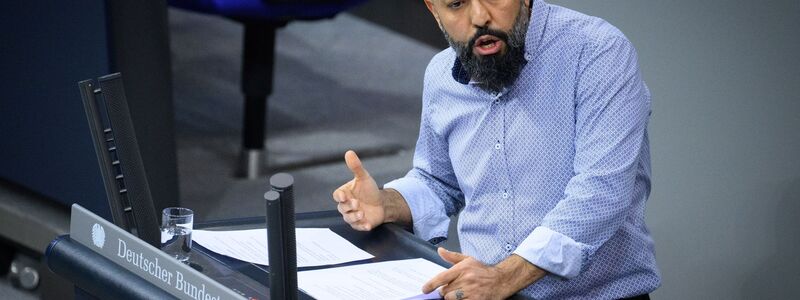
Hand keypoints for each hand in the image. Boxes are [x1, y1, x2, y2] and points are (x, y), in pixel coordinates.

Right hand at [332, 150, 383, 230]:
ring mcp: (352, 216)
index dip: (339, 196)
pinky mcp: (359, 224)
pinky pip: (357, 227)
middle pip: (341, 208)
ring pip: (348, 218)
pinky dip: (362, 226)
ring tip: (362, 213)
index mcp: (345, 194)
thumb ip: (356, 167)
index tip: (344, 196)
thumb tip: (349, 152)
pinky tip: (367, 224)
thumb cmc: (370, 190)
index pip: (337, 196)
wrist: (382, 203)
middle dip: (348, 207)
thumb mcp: (364, 177)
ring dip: (354, 217)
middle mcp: (346, 206)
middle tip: (357, 203)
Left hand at [423, 248, 543, 299]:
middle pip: (445, 291)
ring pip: (451, 299)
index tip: (425, 289)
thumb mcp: (468, 260)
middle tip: (453, 288)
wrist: (501, 280)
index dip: (430, 285)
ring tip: (460, 293)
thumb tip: (440, 251)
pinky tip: (465, 297)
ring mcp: (471, 292)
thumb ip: (452, 257)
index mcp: (462, 268)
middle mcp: (466, 280)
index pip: (442, 278)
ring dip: (452, 297)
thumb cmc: (483, 270)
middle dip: (446, 291)